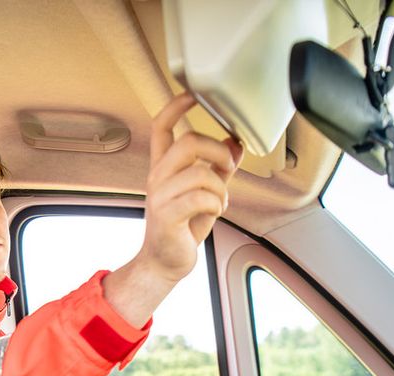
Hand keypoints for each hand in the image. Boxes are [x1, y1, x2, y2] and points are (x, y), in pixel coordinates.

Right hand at [101, 93, 243, 327]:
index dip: (177, 105)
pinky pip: (201, 197)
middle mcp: (157, 177)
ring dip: (221, 187)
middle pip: (189, 142)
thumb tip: (236, 144)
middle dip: (218, 151)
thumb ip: (220, 168)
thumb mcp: (206, 192)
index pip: (162, 126)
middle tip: (228, 167)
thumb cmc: (182, 228)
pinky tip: (214, 211)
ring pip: (201, 173)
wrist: (164, 263)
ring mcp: (159, 196)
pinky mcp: (167, 216)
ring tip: (220, 201)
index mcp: (163, 167)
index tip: (194, 93)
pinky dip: (217, 204)